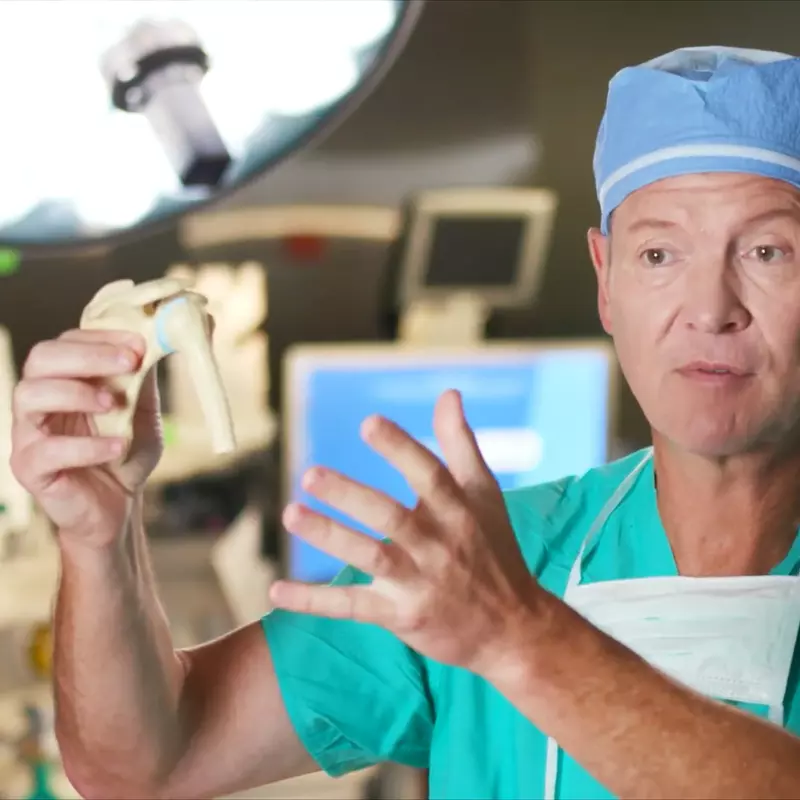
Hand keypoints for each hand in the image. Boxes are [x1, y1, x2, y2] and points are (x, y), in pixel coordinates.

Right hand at [10, 329, 163, 545]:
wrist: (119, 506)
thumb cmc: (126, 454)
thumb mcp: (142, 413)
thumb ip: (142, 381)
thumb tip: (155, 342)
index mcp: (63, 380)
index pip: (66, 342)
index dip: (100, 337)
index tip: (138, 342)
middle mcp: (39, 401)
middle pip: (41, 359)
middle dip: (87, 355)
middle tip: (128, 362)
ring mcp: (29, 434)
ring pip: (30, 395)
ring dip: (76, 393)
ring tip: (114, 404)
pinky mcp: (30, 468)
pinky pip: (47, 450)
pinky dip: (85, 446)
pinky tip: (117, 446)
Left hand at [270, 389, 541, 678]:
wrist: (513, 628)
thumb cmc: (495, 551)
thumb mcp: (485, 495)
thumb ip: (461, 443)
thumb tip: (449, 393)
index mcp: (458, 512)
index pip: (429, 475)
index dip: (400, 448)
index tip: (368, 423)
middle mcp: (438, 545)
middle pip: (391, 516)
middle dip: (350, 496)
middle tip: (310, 474)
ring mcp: (419, 583)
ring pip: (370, 557)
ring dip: (330, 536)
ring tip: (291, 514)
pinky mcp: (402, 616)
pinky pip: (353, 607)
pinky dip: (314, 601)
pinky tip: (277, 590)